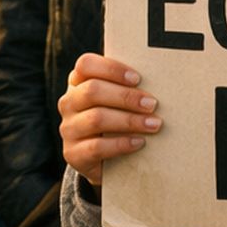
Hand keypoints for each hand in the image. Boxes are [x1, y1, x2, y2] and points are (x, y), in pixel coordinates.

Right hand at [59, 52, 160, 186]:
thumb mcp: (116, 101)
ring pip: (96, 118)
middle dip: (126, 97)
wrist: (104, 161)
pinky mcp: (72, 153)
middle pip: (92, 90)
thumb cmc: (116, 120)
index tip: (137, 78)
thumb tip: (157, 81)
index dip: (111, 69)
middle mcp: (69, 102)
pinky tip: (139, 142)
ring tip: (152, 124)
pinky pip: (97, 147)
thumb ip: (126, 88)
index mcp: (78, 81)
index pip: (86, 65)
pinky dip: (121, 143)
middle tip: (152, 104)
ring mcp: (68, 128)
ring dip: (129, 121)